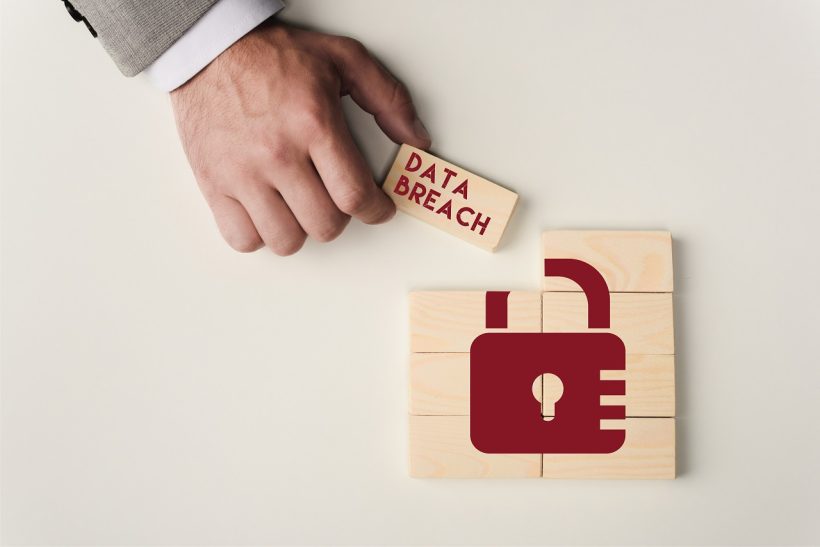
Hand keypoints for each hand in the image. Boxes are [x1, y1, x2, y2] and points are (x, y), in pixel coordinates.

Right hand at [170, 21, 430, 254]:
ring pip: (286, 240)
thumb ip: (388, 98)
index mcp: (314, 123)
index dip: (376, 211)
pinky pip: (243, 239)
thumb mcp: (343, 58)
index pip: (355, 195)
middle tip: (336, 200)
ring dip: (301, 230)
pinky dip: (259, 235)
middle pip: (325, 225)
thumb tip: (416, 139)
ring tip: (301, 208)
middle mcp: (277, 153)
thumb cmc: (273, 55)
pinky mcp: (214, 184)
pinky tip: (268, 213)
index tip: (378, 209)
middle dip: (340, 218)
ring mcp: (242, 173)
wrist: (209, 49)